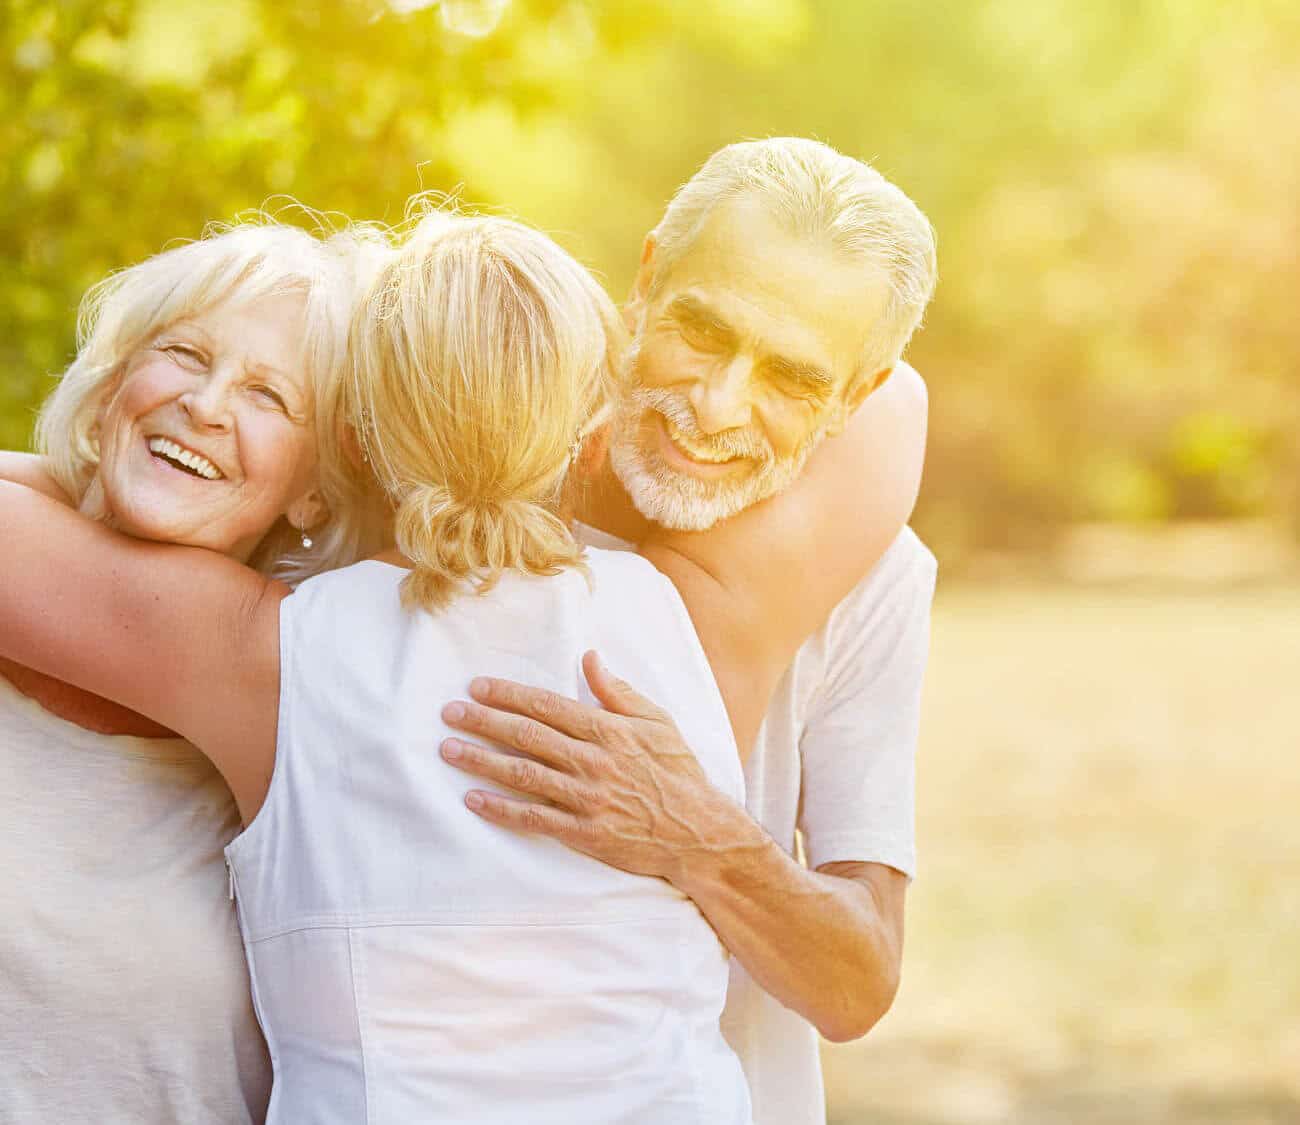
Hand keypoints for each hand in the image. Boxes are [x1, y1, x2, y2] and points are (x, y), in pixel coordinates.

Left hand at [440, 650, 746, 882]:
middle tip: (450, 713)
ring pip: (523, 774)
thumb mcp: (658, 721)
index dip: (509, 695)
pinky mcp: (583, 832)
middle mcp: (593, 761)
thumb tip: (590, 658)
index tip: (478, 687)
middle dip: (484, 722)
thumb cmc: (678, 773)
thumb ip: (619, 691)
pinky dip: (501, 809)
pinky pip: (534, 819)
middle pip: (527, 736)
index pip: (547, 706)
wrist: (698, 832)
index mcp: (609, 730)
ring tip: (448, 750)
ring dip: (481, 761)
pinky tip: (473, 799)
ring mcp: (586, 798)